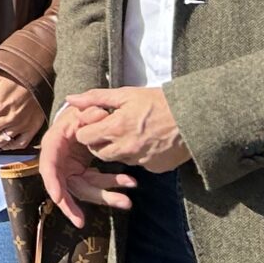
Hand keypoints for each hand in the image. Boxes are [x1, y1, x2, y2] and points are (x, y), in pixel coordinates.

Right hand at [39, 102, 139, 227]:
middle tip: (121, 203)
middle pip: (73, 187)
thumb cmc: (76, 114)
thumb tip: (99, 115)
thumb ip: (88, 113)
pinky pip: (97, 183)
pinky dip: (111, 183)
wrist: (81, 118)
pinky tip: (127, 181)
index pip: (49, 168)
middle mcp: (60, 162)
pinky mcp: (83, 174)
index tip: (59, 200)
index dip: (53, 185)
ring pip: (88, 189)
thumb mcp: (79, 111)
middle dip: (97, 197)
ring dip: (108, 194)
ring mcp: (71, 170)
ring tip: (128, 200)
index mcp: (53, 145)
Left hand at [68, 86, 191, 172]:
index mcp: (116, 128)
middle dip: (98, 142)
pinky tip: (146, 142)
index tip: (95, 122)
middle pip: (98, 152)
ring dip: (117, 149)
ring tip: (129, 133)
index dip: (86, 129)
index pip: (84, 137)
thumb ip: (95, 98)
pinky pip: (137, 164)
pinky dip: (137, 155)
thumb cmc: (158, 102)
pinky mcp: (154, 168)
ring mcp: (141, 160)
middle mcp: (126, 148)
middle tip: (109, 129)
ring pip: (117, 159)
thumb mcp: (125, 94)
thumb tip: (70, 99)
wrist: (194, 119)